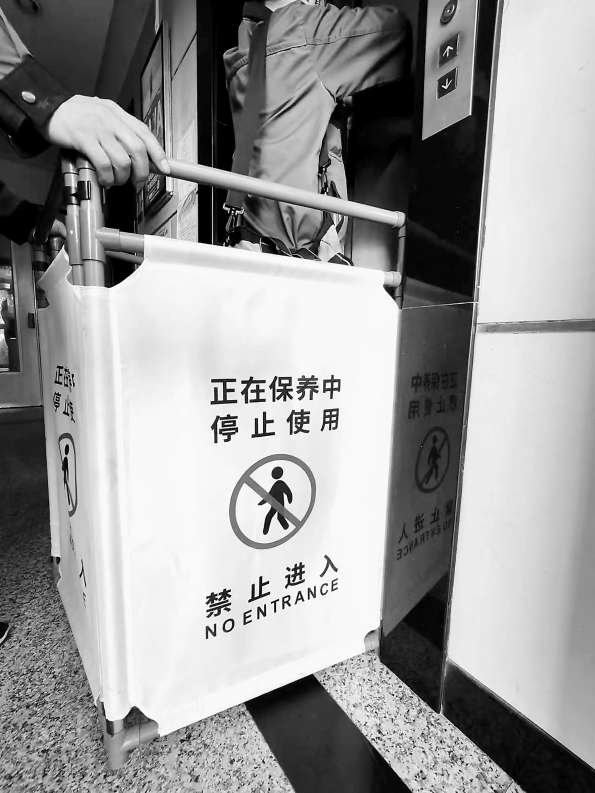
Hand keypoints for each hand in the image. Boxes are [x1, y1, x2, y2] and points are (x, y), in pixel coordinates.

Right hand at [43, 95, 169, 186]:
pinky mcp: (83, 139)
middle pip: (138, 150)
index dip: (158, 153)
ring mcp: (98, 129)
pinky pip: (103, 164)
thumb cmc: (76, 115)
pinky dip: (107, 177)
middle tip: (137, 182)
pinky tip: (103, 179)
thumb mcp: (103, 114)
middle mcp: (111, 119)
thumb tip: (140, 153)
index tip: (165, 169)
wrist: (48, 107)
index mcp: (118, 113)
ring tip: (115, 181)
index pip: (145, 133)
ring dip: (122, 178)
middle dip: (142, 171)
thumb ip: (120, 129)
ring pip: (122, 161)